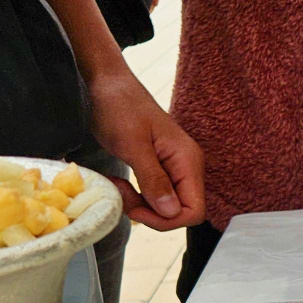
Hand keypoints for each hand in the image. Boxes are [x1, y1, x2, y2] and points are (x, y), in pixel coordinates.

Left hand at [83, 58, 205, 230]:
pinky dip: (138, 196)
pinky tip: (121, 184)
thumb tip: (171, 212)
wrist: (107, 83)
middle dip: (151, 213)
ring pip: (167, 205)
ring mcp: (174, 167)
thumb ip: (154, 179)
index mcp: (188, 160)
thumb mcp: (133, 145)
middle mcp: (187, 166)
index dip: (166, 219)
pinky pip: (156, 194)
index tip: (135, 208)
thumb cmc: (119, 107)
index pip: (194, 210)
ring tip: (118, 188)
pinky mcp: (160, 166)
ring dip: (142, 205)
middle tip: (122, 196)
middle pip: (181, 211)